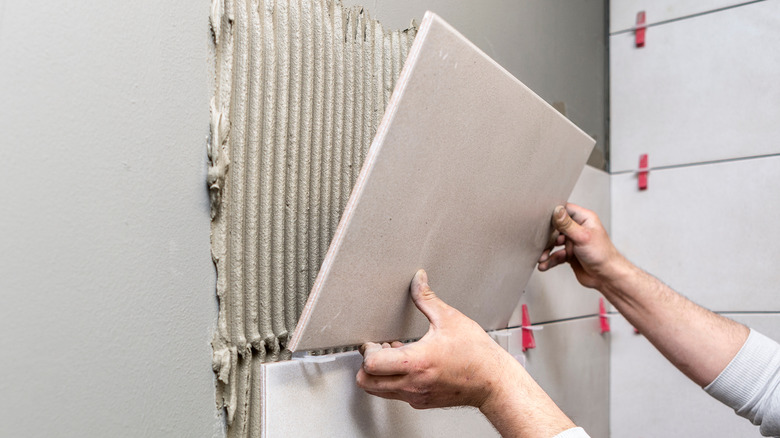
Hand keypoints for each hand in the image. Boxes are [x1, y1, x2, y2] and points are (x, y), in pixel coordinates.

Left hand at [356, 269, 512, 409]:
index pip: (371, 365)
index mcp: (417, 362)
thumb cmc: (477, 355)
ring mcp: (416, 396)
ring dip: (379, 374)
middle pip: (367, 382)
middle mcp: (413, 383)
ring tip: (393, 356)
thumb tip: (418, 280)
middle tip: (377, 350)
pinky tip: (408, 365)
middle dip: (366, 365)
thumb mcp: (450, 319)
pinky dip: (393, 381)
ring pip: (379, 391)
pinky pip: (396, 394)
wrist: (493, 382)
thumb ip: (427, 298)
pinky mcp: (422, 402)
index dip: (368, 350)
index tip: (374, 341)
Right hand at [537, 203, 626, 289]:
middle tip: (540, 242)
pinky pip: (555, 255)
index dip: (553, 213)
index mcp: (584, 219)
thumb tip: (556, 210)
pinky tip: (544, 265)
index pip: (565, 210)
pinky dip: (549, 260)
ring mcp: (573, 242)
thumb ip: (567, 224)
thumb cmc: (602, 255)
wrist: (606, 276)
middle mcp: (578, 229)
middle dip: (546, 237)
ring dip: (546, 251)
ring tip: (542, 257)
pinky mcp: (569, 254)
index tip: (542, 218)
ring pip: (553, 243)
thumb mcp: (582, 236)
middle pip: (555, 227)